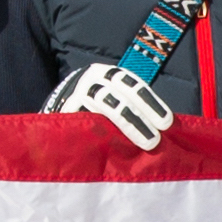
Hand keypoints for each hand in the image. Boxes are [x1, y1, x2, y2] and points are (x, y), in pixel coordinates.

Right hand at [42, 63, 172, 150]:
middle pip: (119, 95)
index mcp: (107, 74)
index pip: (132, 84)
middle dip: (140, 117)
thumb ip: (134, 108)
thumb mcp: (114, 98)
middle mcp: (91, 81)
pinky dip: (103, 135)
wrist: (55, 111)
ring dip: (128, 125)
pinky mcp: (63, 113)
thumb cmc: (94, 109)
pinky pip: (86, 123)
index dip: (151, 102)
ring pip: (103, 106)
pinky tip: (118, 148)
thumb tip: (165, 127)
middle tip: (156, 139)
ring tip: (145, 143)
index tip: (167, 122)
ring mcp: (75, 96)